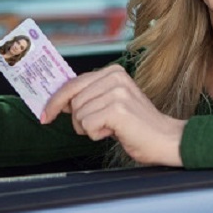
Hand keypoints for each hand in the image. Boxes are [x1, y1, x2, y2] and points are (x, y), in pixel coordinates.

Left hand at [42, 64, 185, 166]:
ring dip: (89, 128)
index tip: (45, 115)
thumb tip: (60, 101)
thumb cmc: (138, 126)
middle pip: (73, 101)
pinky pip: (87, 126)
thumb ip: (90, 97)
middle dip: (79, 120)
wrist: (167, 140)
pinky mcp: (117, 109)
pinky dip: (97, 135)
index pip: (73, 83)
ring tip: (111, 128)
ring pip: (79, 114)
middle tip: (98, 128)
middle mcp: (114, 77)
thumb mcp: (112, 104)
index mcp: (113, 72)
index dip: (56, 101)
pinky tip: (115, 132)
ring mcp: (116, 92)